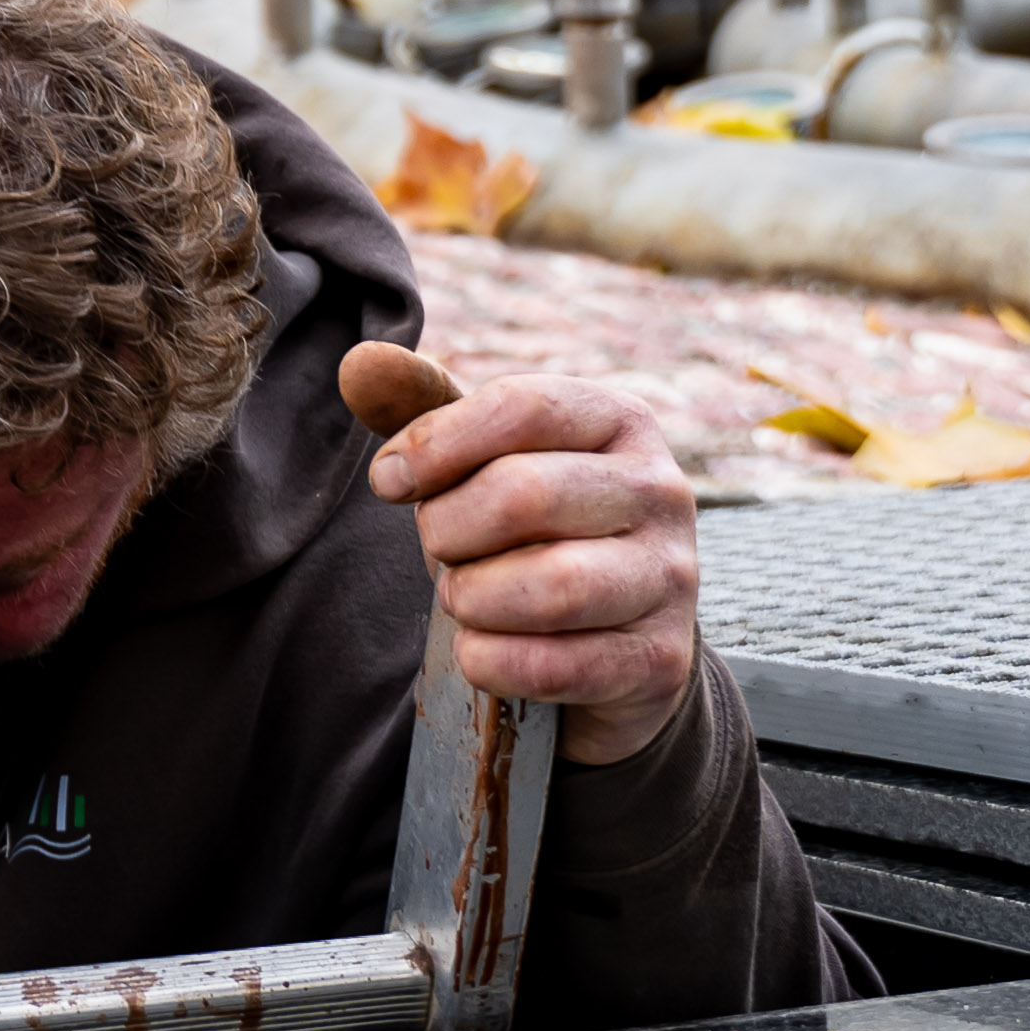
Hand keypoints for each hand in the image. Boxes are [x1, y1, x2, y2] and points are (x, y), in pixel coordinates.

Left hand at [341, 345, 701, 767]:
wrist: (615, 639)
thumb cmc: (536, 529)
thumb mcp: (491, 460)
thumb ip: (426, 411)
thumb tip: (359, 364)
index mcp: (620, 421)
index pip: (522, 407)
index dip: (438, 444)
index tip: (388, 482)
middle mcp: (662, 491)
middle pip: (525, 493)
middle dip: (449, 528)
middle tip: (436, 549)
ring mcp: (670, 578)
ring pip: (551, 585)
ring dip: (473, 598)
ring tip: (462, 597)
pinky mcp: (661, 661)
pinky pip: (554, 666)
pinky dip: (491, 660)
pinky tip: (480, 648)